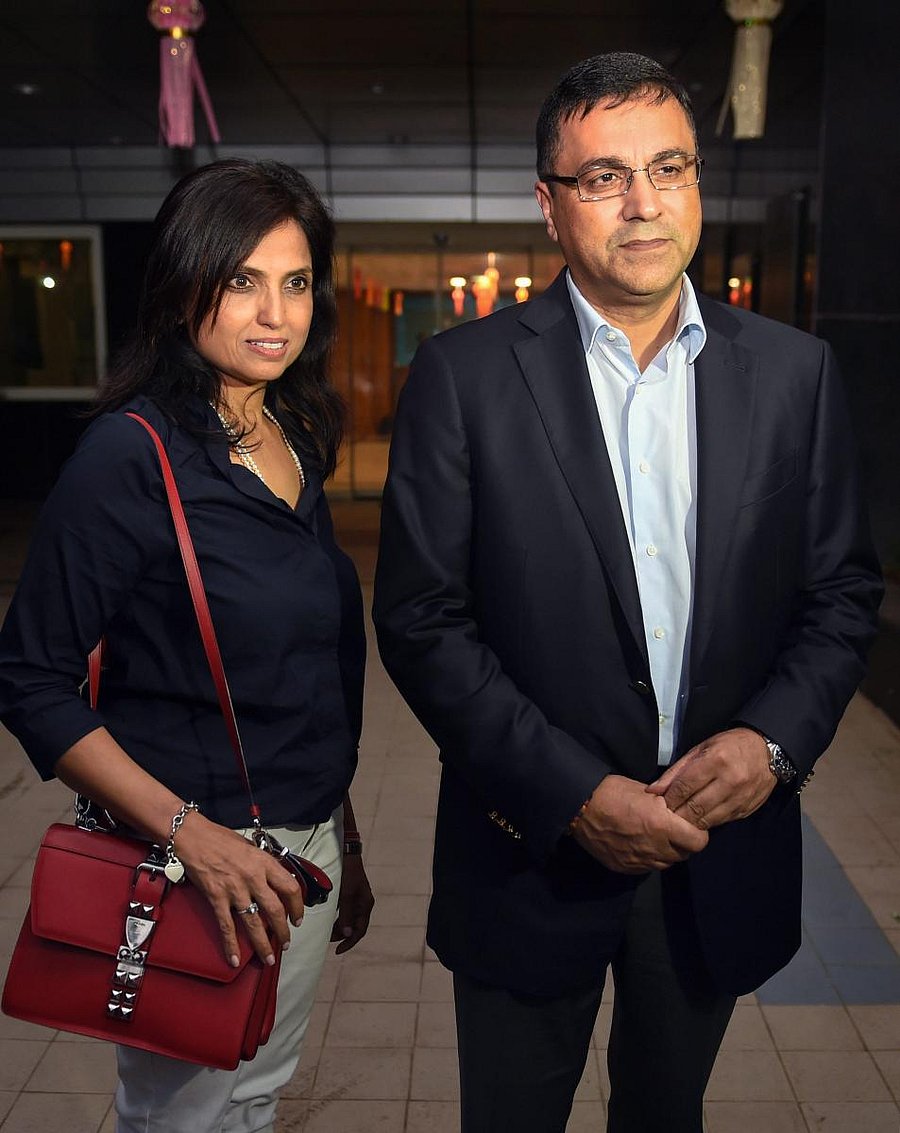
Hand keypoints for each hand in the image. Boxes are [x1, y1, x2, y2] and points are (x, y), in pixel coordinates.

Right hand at [173, 813, 304, 968]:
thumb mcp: (251, 847)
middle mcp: (253, 878)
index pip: (290, 887)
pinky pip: (227, 926)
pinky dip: (231, 945)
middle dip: (283, 930)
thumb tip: (274, 881)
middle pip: (275, 910)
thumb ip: (263, 865)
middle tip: (286, 941)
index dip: (297, 905)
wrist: (195, 837)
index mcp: (264, 863)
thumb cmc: (221, 839)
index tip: (297, 916)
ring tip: (268, 956)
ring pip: (254, 923)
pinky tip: (235, 958)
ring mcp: (235, 890)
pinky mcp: (217, 898)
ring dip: (263, 943)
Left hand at [330, 854, 373, 953]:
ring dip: (340, 928)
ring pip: (349, 920)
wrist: (347, 853)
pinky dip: (338, 919)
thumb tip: (347, 934)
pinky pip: (345, 912)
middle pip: (355, 927)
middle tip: (328, 941)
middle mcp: (363, 904)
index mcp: (366, 905)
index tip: (337, 951)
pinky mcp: (351, 895)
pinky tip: (329, 921)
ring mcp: (357, 899)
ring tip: (327, 933)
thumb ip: (346, 914)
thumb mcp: (347, 894)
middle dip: (342, 936)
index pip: (360, 930)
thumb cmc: (348, 872)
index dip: (349, 943)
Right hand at [570, 774, 708, 872]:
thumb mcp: (646, 792)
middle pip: (684, 854)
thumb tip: (681, 813)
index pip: (698, 842)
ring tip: (656, 837)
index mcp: (662, 826)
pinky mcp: (625, 868)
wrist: (579, 806)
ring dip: (667, 852)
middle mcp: (654, 848)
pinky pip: (647, 867)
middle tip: (675, 830)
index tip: (692, 826)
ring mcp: (639, 861)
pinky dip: (649, 858)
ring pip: (667, 863)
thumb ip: (667, 807)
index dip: (698, 833)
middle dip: (684, 843)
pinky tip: (640, 844)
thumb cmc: (613, 791)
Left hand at [646, 727, 776, 829]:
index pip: (685, 787)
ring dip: (690, 822)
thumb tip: (653, 790)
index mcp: (716, 760)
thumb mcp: (700, 749)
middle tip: (666, 816)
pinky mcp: (746, 809)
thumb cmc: (728, 746)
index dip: (669, 798)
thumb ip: (676, 771)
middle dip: (677, 814)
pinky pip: (721, 821)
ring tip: (680, 820)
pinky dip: (707, 822)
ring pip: (707, 819)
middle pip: (695, 807)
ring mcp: (740, 797)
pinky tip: (698, 819)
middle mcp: (730, 780)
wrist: (766, 751)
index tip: (660, 803)